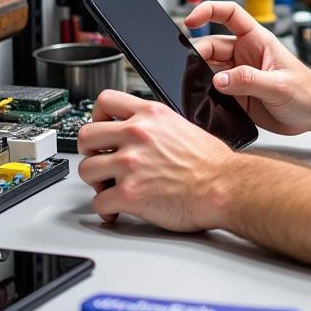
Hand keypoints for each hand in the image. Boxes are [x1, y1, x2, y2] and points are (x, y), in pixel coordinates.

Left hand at [77, 90, 232, 230]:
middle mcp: (137, 134)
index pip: (105, 101)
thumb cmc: (212, 162)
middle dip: (90, 151)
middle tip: (100, 160)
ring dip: (96, 181)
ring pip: (86, 169)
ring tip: (109, 187)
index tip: (100, 127)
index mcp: (151, 115)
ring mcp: (130, 164)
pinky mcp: (129, 194)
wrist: (224, 187)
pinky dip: (106, 208)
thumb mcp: (183, 124)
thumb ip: (156, 125)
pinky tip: (116, 209)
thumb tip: (141, 131)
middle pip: (86, 136)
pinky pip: (99, 202)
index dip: (97, 116)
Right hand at [184, 0, 310, 135]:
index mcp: (257, 40)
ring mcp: (238, 73)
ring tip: (196, 87)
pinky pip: (212, 89)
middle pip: (211, 45)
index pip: (230, 14)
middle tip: (191, 70)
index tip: (191, 20)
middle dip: (197, 54)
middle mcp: (245, 54)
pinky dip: (203, 93)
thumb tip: (219, 79)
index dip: (209, 10)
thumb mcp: (279, 85)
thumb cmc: (307, 91)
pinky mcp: (235, 93)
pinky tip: (201, 100)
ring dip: (199, 75)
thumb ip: (249, 81)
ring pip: (208, 68)